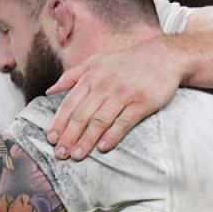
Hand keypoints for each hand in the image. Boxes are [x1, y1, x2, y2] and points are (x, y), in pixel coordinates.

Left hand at [45, 35, 182, 159]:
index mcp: (91, 77)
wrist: (163, 56)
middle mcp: (105, 85)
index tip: (51, 139)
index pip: (70, 103)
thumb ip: (72, 76)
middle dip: (69, 135)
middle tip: (60, 153)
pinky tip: (102, 148)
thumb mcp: (96, 61)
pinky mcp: (142, 102)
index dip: (59, 122)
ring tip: (77, 155)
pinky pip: (124, 121)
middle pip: (82, 114)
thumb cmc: (126, 62)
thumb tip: (49, 91)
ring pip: (100, 120)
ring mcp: (124, 94)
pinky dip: (112, 135)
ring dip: (86, 139)